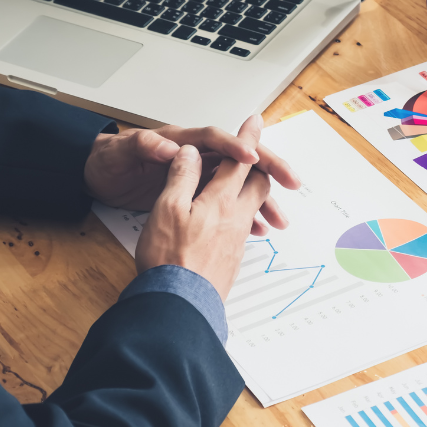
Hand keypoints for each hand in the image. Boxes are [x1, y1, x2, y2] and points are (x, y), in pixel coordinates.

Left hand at [84, 119, 300, 228]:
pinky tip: (258, 229)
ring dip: (261, 199)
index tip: (251, 156)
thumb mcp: (122, 152)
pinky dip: (246, 215)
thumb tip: (168, 147)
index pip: (215, 139)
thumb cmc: (110, 161)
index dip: (235, 145)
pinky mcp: (197, 195)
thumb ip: (145, 147)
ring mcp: (199, 176)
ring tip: (278, 217)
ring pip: (240, 185)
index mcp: (180, 140)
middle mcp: (195, 155)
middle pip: (241, 160)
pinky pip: (231, 203)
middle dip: (268, 169)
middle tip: (290, 180)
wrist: (97, 177)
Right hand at [134, 117, 273, 298]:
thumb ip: (181, 176)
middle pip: (258, 183)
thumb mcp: (167, 208)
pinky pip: (245, 227)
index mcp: (221, 199)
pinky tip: (233, 221)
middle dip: (260, 166)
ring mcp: (237, 239)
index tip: (256, 120)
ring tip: (252, 186)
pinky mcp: (232, 258)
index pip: (240, 160)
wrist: (180, 305)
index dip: (248, 137)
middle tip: (258, 156)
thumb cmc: (170, 258)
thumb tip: (190, 152)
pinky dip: (243, 214)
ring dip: (253, 192)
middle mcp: (236, 217)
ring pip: (254, 206)